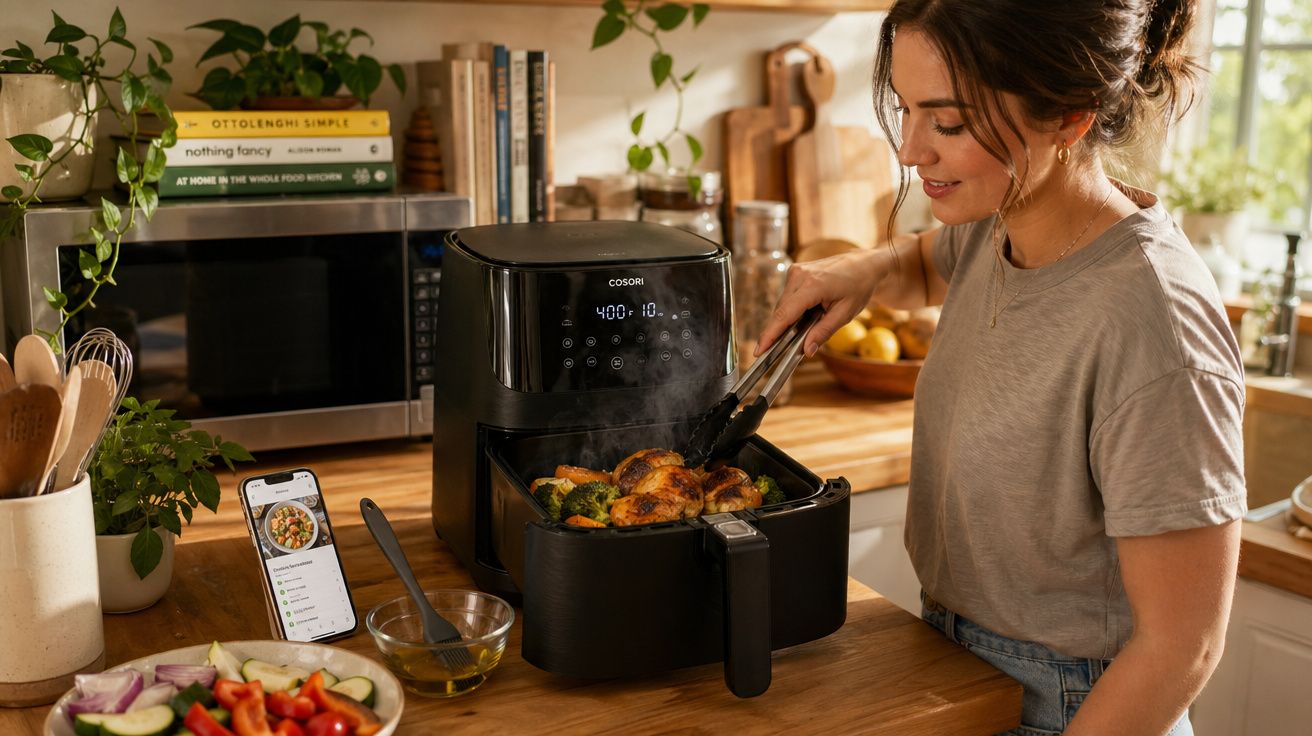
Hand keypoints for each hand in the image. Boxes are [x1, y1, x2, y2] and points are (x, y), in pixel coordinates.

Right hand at [755, 249, 883, 357]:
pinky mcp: (795, 272)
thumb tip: (807, 350)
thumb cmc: (858, 287)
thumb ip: (824, 332)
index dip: (770, 334)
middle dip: (780, 331)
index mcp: (813, 285)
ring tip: (807, 325)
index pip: (784, 314)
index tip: (760, 350)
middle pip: (780, 311)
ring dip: (788, 320)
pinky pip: (787, 297)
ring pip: (782, 305)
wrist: (863, 265)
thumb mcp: (845, 313)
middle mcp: (799, 275)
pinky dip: (792, 310)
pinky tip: (805, 315)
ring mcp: (796, 271)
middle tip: (784, 349)